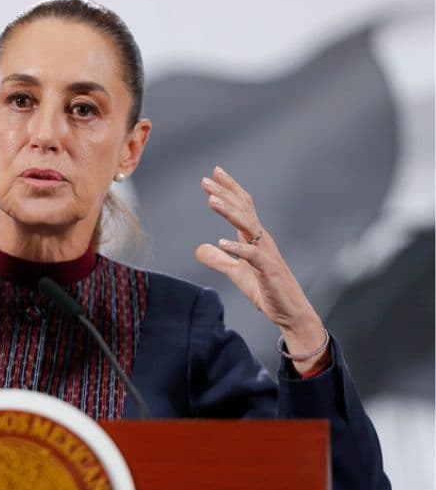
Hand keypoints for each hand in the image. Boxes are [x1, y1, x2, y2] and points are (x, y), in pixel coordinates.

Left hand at [195, 167, 327, 374]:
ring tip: (211, 201)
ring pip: (247, 226)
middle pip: (243, 210)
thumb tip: (199, 249)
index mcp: (254, 238)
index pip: (241, 207)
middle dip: (225, 193)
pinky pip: (252, 256)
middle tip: (206, 180)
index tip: (212, 176)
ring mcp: (266, 254)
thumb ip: (219, 260)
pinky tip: (222, 242)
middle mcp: (262, 240)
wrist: (290, 313)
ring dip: (229, 212)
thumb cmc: (267, 290)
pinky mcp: (268, 270)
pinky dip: (237, 248)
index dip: (228, 191)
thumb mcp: (236, 274)